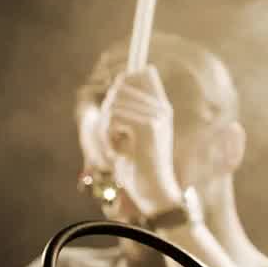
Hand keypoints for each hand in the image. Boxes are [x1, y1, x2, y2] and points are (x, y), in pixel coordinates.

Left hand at [100, 67, 182, 215]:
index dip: (126, 79)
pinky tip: (117, 152)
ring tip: (113, 146)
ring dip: (105, 127)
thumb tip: (119, 81)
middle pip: (122, 87)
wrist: (154, 192)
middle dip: (107, 110)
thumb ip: (127, 111)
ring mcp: (157, 115)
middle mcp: (162, 108)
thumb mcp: (131, 136)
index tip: (116, 97)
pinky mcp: (148, 126)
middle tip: (110, 134)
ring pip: (114, 104)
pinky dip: (108, 137)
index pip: (145, 73)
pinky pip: (114, 118)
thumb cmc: (139, 168)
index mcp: (161, 107)